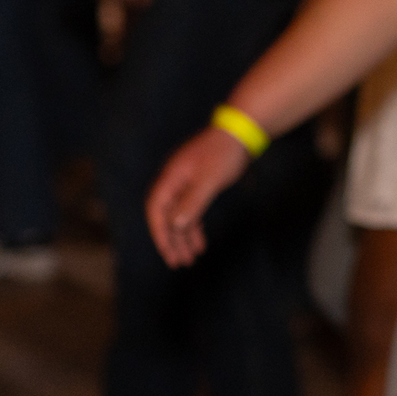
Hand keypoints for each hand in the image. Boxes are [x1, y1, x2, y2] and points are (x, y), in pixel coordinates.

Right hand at [146, 126, 252, 266]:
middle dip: (171, 240)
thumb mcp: (209, 180)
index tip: (167, 252)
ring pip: (179, 215)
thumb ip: (192, 202)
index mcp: (171, 178)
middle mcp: (174, 181)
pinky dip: (194, 227)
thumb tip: (174, 225)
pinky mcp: (198, 184)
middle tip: (178, 263)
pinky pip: (191, 211)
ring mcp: (185, 183)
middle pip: (166, 216)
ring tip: (190, 259)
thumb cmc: (224, 153)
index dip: (159, 232)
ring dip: (183, 237)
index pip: (156, 210)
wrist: (240, 132)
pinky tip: (200, 243)